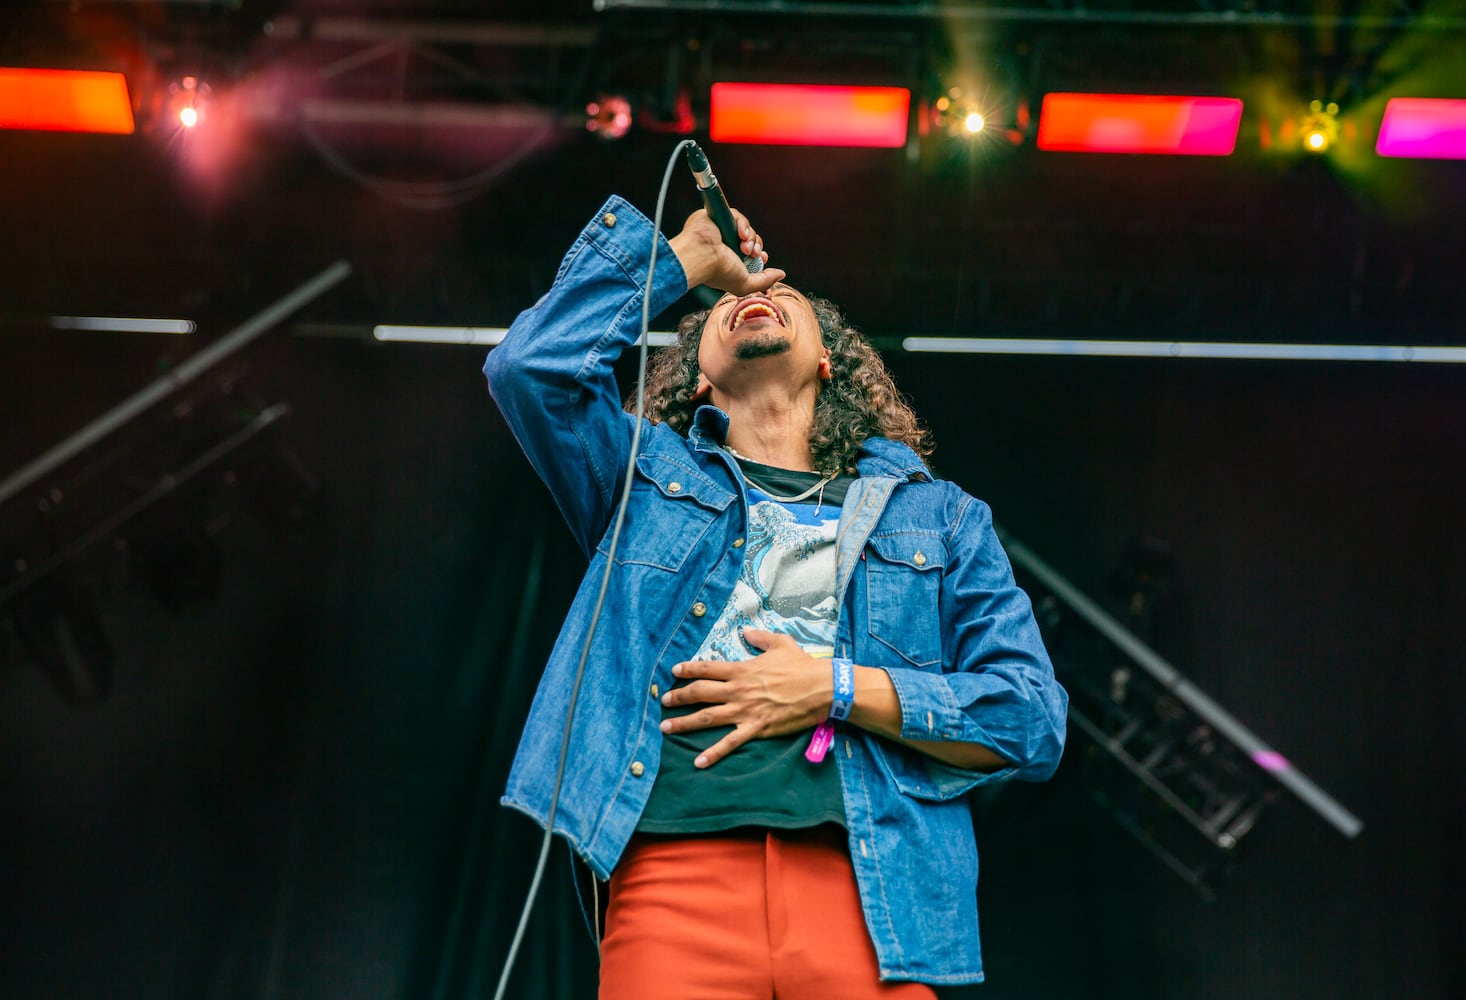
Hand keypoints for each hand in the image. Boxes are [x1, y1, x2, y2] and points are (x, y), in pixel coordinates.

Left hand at [660, 629, 827, 766]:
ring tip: (666, 728)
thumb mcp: (781, 643)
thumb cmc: (802, 665)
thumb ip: (760, 636)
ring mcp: (745, 711)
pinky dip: (713, 753)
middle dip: (678, 698)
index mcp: (742, 669)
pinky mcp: (756, 728)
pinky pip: (730, 743)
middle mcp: (738, 690)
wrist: (821, 688)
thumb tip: (746, 630)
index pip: (707, 668)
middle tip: (663, 703)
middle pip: (700, 693)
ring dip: (684, 723)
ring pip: (707, 718)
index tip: (674, 672)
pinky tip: (698, 762)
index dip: (688, 669)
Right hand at [668, 208, 785, 294]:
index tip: (761, 256)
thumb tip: (781, 274)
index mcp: (729, 259)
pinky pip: (737, 215)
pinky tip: (740, 233)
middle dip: (756, 246)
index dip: (759, 253)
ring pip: (745, 228)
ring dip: (751, 237)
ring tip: (745, 247)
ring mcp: (721, 230)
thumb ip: (765, 280)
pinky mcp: (717, 216)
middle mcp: (725, 245)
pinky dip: (743, 224)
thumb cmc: (718, 272)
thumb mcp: (746, 284)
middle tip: (752, 253)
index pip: (750, 253)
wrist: (701, 256)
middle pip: (751, 239)